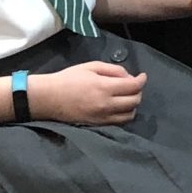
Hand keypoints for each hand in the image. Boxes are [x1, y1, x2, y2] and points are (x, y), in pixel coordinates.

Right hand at [28, 61, 146, 126]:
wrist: (49, 98)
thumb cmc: (68, 78)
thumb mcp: (91, 67)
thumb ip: (112, 70)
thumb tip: (128, 76)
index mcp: (104, 87)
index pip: (133, 86)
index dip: (141, 80)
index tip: (142, 76)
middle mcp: (106, 105)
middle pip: (135, 101)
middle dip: (138, 91)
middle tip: (133, 85)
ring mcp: (103, 117)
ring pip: (130, 114)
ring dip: (133, 104)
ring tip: (126, 96)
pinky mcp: (98, 125)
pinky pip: (119, 122)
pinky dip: (124, 114)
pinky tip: (119, 107)